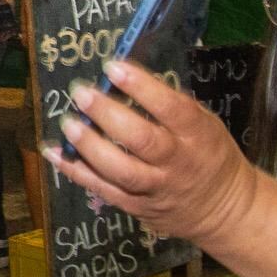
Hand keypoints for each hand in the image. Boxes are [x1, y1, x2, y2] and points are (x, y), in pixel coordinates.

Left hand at [46, 58, 260, 247]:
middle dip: (108, 115)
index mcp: (199, 135)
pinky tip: (54, 153)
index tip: (113, 67)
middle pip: (142, 140)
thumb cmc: (209, 154)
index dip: (142, 87)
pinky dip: (76, 171)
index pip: (172, 108)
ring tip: (68, 123)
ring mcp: (156, 187)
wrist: (222, 209)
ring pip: (121, 171)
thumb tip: (125, 78)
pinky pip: (103, 189)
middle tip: (82, 93)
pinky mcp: (136, 206)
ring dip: (89, 146)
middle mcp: (177, 162)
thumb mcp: (205, 124)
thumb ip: (171, 107)